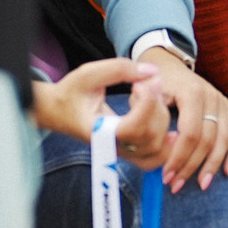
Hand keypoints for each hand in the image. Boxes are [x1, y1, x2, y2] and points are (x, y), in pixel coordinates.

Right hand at [31, 59, 171, 170]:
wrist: (57, 110)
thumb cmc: (70, 93)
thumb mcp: (89, 74)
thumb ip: (120, 69)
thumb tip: (153, 72)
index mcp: (98, 131)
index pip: (133, 127)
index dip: (147, 103)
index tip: (144, 82)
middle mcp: (111, 146)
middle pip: (149, 136)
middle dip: (155, 106)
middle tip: (144, 85)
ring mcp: (121, 152)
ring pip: (156, 147)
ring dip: (161, 120)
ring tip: (150, 99)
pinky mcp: (128, 151)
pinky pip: (154, 158)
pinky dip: (166, 147)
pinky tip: (169, 129)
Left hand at [137, 45, 227, 191]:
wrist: (168, 64)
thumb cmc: (153, 83)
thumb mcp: (144, 92)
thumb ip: (144, 111)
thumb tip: (146, 133)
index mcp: (191, 93)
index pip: (190, 133)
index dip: (179, 157)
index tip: (165, 175)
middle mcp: (211, 96)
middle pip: (207, 140)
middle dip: (192, 166)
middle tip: (176, 185)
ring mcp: (222, 102)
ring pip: (224, 140)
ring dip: (212, 166)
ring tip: (201, 185)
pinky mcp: (227, 109)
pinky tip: (227, 173)